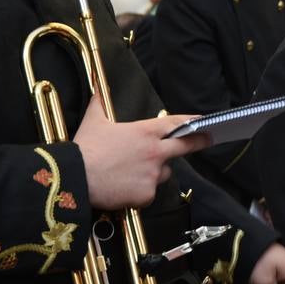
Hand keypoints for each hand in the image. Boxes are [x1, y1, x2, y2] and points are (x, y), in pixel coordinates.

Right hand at [72, 96, 209, 209]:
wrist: (76, 178)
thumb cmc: (85, 149)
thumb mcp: (94, 122)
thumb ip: (99, 104)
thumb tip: (97, 89)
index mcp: (145, 133)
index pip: (175, 124)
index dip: (191, 121)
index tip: (202, 121)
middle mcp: (154, 153)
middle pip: (185, 147)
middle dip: (199, 142)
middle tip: (208, 140)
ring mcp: (152, 175)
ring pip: (164, 173)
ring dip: (156, 171)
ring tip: (132, 171)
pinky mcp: (146, 194)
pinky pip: (149, 192)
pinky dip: (141, 191)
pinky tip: (125, 188)